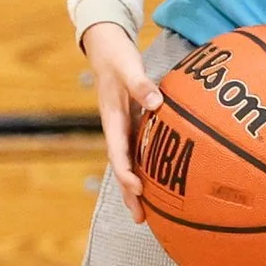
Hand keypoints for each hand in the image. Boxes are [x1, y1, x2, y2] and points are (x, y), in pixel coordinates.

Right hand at [84, 22, 160, 219]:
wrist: (105, 47)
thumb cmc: (116, 56)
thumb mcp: (127, 66)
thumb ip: (141, 84)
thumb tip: (157, 102)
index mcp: (112, 118)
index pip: (117, 152)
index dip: (126, 172)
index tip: (138, 189)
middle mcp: (117, 128)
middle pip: (122, 167)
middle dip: (129, 193)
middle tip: (141, 219)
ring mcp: (124, 128)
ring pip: (129, 163)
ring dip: (135, 187)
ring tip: (146, 215)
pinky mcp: (133, 124)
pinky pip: (139, 151)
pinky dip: (145, 169)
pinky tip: (159, 184)